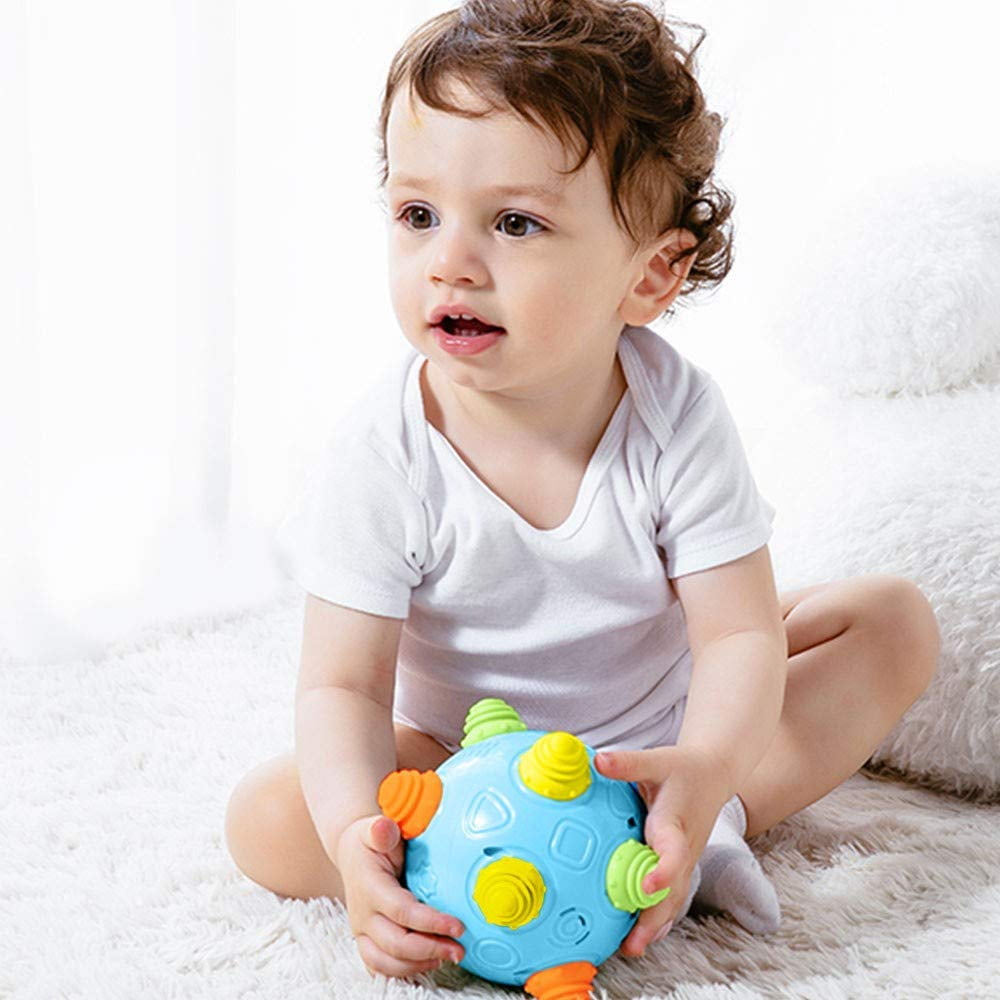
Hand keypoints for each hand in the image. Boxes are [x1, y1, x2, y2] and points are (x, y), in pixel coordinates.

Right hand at [336, 814, 465, 980]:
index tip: (458, 926)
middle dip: (431, 949)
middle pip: (396, 944)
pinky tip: (429, 963)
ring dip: (419, 964)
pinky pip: (380, 966)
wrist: (352, 852)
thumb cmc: (371, 840)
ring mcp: (362, 931)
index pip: (402, 912)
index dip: (431, 922)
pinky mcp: (366, 941)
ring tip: (448, 956)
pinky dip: (404, 970)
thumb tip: (384, 827)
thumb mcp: (374, 828)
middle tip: (460, 949)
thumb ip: (380, 830)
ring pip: (386, 962)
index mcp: (369, 887)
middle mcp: (363, 915)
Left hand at [594, 746, 730, 955]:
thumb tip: (598, 760)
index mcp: (675, 824)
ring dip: (655, 926)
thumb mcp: (657, 760)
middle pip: (672, 891)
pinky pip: (671, 898)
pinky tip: (639, 937)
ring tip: (632, 948)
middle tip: (633, 943)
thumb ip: (628, 763)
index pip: (673, 852)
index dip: (663, 871)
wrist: (713, 775)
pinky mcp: (680, 867)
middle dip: (654, 917)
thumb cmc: (682, 768)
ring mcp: (684, 863)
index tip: (647, 885)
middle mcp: (683, 850)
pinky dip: (657, 919)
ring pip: (673, 901)